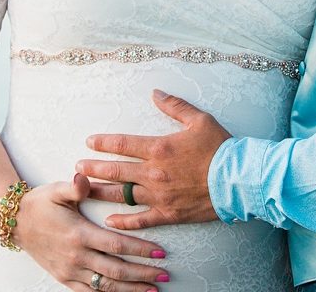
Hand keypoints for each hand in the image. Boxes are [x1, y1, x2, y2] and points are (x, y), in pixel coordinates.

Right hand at [12, 173, 168, 290]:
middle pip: (116, 270)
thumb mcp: (57, 190)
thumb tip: (84, 176)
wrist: (16, 223)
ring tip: (152, 290)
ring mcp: (70, 271)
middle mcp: (76, 256)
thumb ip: (75, 185)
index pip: (116, 245)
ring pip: (106, 286)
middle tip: (165, 275)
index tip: (160, 252)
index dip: (140, 249)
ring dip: (131, 289)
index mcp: (79, 234)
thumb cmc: (41, 203)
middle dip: (143, 274)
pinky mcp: (64, 278)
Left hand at [76, 90, 231, 229]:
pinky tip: (110, 221)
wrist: (238, 179)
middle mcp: (154, 172)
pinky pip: (141, 220)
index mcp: (159, 148)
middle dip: (94, 168)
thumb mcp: (198, 119)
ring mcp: (160, 195)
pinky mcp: (169, 214)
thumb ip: (174, 105)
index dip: (103, 142)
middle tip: (77, 167)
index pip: (123, 143)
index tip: (89, 142)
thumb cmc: (220, 147)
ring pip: (123, 195)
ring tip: (84, 191)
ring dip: (101, 192)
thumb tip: (155, 92)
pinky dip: (124, 222)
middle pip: (116, 170)